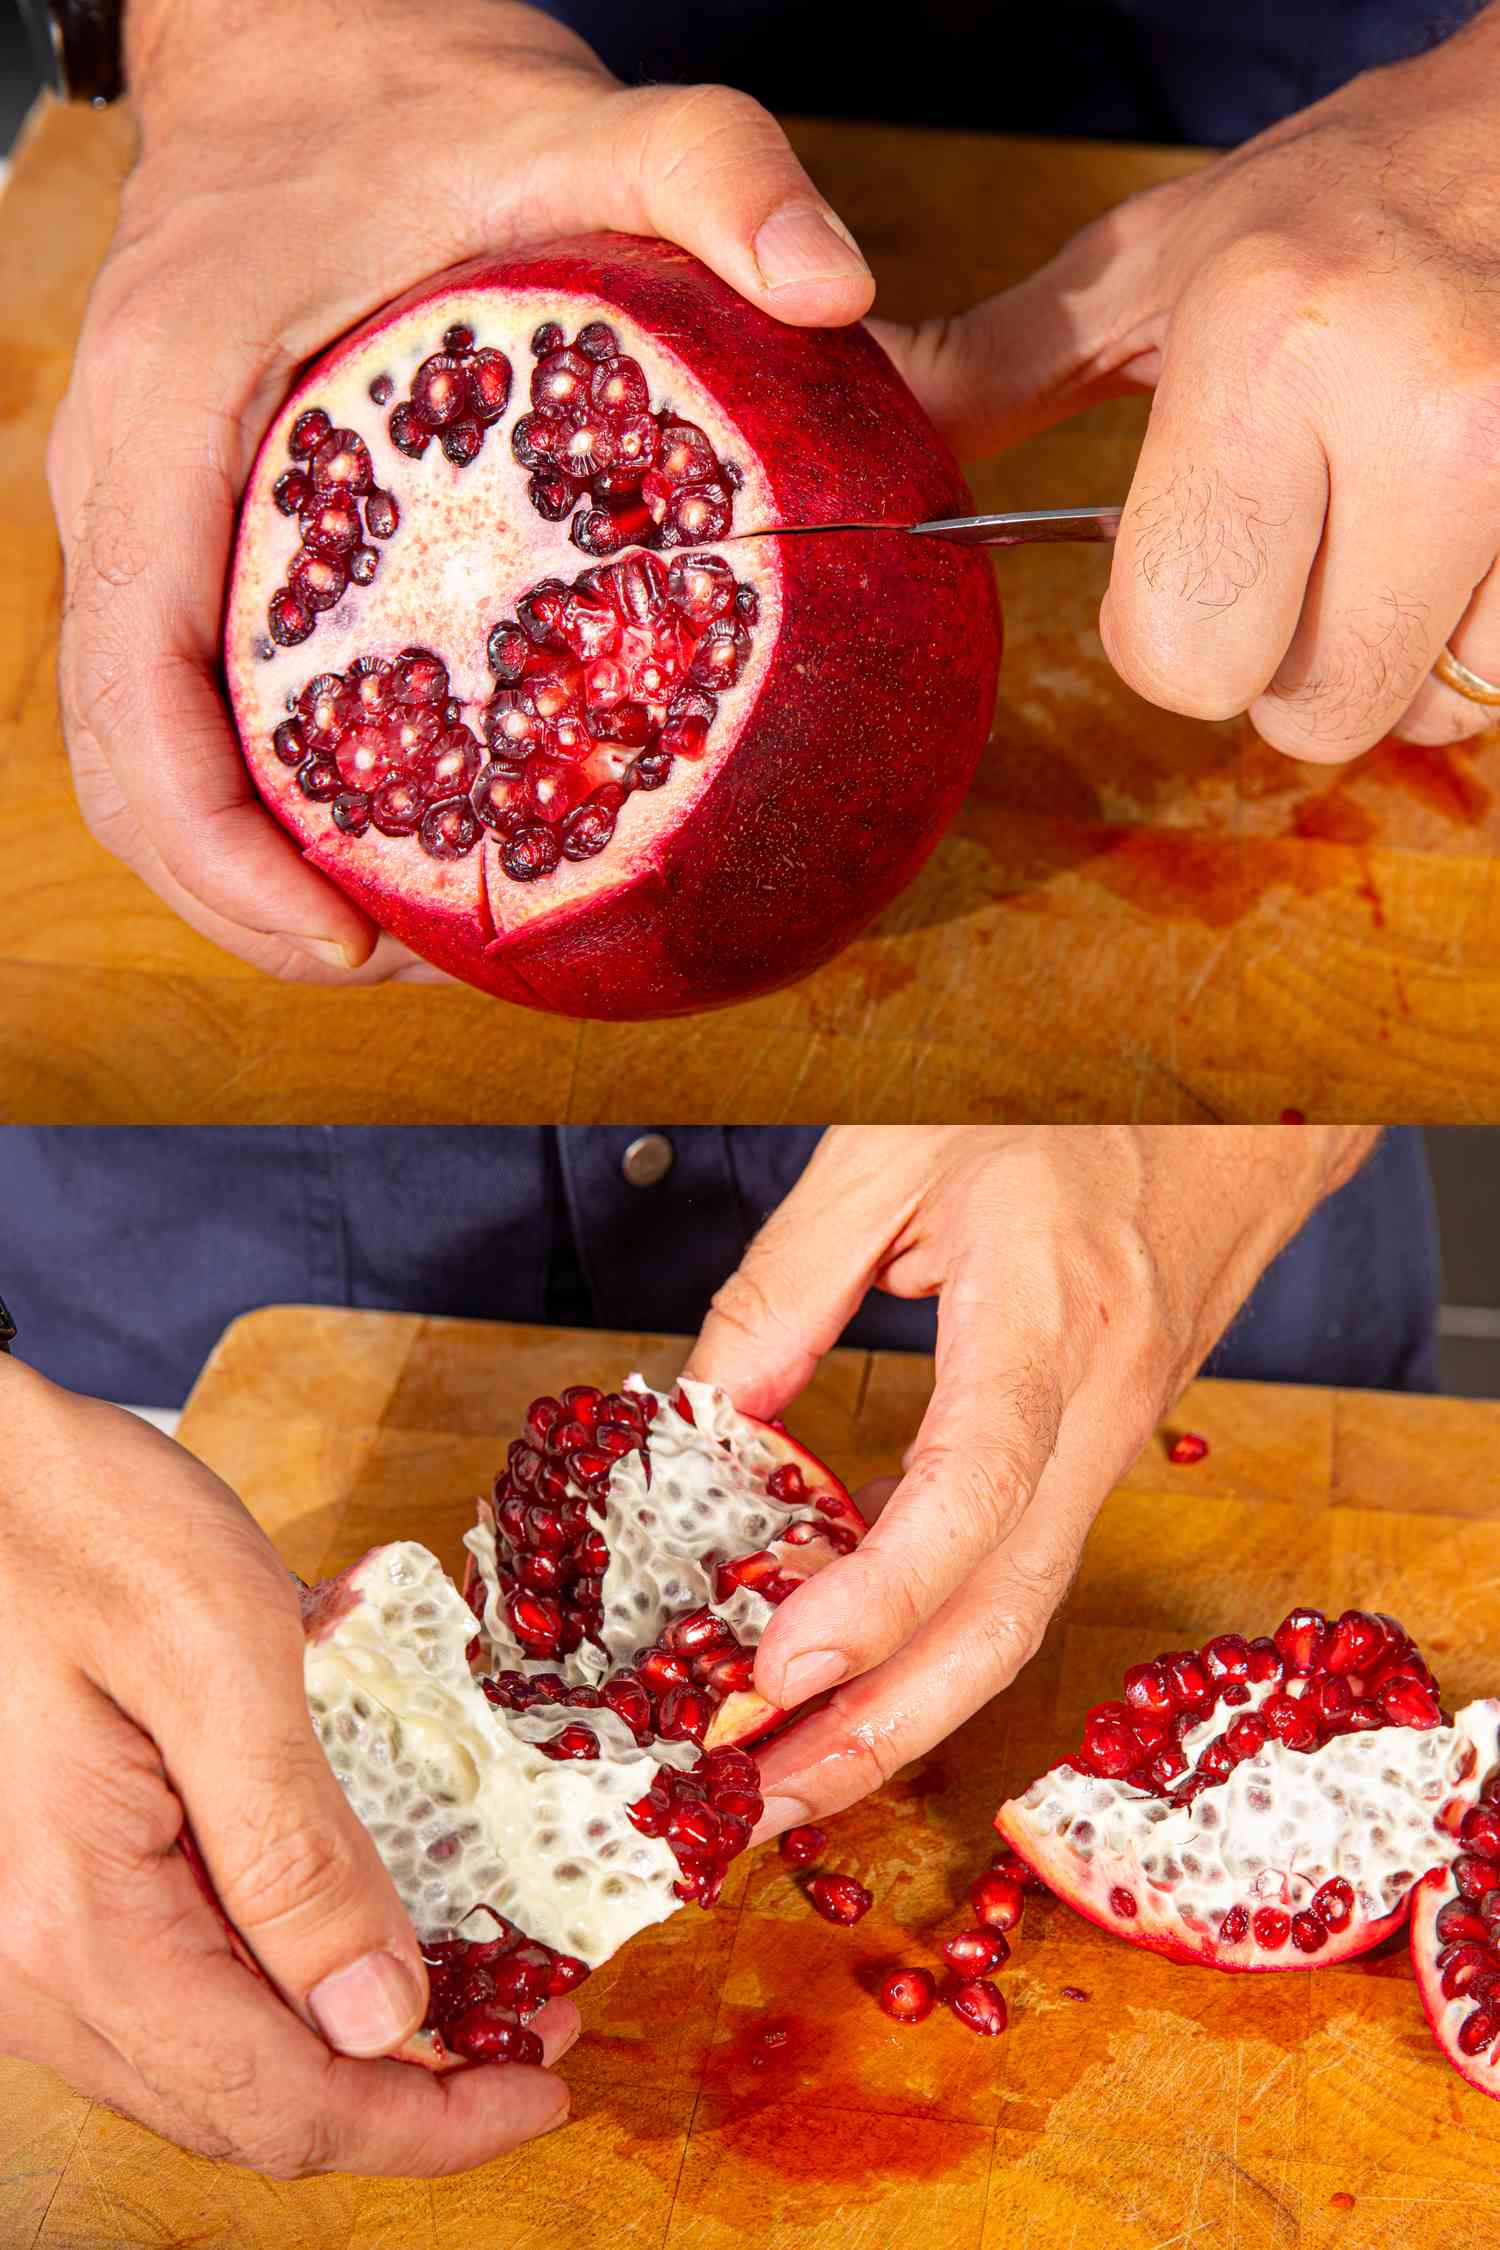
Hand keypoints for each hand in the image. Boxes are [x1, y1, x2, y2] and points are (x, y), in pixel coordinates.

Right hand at [0, 1358, 576, 2174]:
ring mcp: (30, 1940)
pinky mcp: (50, 1893)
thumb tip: (379, 2014)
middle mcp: (35, 1966)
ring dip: (346, 2045)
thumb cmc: (82, 1524)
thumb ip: (295, 1846)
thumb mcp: (218, 1654)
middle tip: (530, 2034)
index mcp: (78, 1921)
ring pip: (210, 2059)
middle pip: (244, 2106)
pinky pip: (178, 1987)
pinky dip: (283, 1985)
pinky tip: (359, 1925)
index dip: (427, 2122)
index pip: (278, 2101)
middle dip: (403, 2091)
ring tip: (470, 1989)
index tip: (542, 2090)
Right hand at [46, 0, 871, 982]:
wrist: (313, 56)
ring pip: (137, 755)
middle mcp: (125, 486)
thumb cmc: (422, 110)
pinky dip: (260, 801)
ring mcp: (141, 522)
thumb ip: (717, 174)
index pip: (136, 681)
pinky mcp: (185, 544)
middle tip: (403, 967)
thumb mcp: (587, 120)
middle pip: (121, 763)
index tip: (343, 939)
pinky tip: (388, 836)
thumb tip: (839, 287)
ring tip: (399, 937)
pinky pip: (185, 707)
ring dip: (244, 873)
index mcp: (175, 415)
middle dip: (242, 900)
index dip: (220, 845)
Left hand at [684, 1125, 1372, 1834]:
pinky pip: (1018, 1567)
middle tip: (761, 1798)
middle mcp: (1096, 1411)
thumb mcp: (891, 1154)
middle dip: (882, 1726)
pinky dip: (934, 1638)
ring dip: (904, 1706)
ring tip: (790, 1768)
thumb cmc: (1067, 1105)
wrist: (1235, 1105)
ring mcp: (1112, 1443)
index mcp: (1048, 1322)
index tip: (774, 1669)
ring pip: (1016, 1611)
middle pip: (1004, 1611)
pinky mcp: (1099, 1453)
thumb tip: (702, 1412)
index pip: (970, 1495)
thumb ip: (785, 1285)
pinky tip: (855, 1665)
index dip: (873, 1600)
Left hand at [876, 14, 1499, 759]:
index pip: (1181, 656)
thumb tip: (836, 462)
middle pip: (1309, 715)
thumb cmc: (1349, 200)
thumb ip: (991, 376)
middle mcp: (1424, 401)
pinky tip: (1477, 528)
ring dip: (1404, 654)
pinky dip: (1491, 635)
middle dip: (1291, 663)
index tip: (1209, 546)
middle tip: (1313, 543)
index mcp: (1270, 338)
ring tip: (1408, 521)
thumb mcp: (1153, 267)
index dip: (1179, 633)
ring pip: (1432, 712)